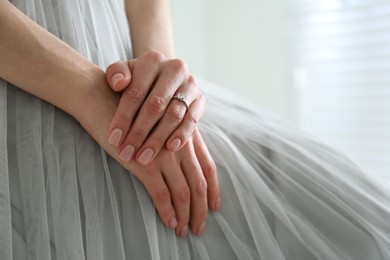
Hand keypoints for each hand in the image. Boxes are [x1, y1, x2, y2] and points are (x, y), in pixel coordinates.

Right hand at [79, 74, 219, 236]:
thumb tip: (176, 160)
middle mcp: (180, 145)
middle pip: (199, 182)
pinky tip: (169, 222)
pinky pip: (161, 193)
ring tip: (184, 230)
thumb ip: (169, 136)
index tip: (214, 205)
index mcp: (186, 135)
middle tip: (199, 226)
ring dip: (186, 214)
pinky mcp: (145, 164)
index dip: (213, 188)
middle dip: (202, 208)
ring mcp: (164, 155)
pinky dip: (167, 211)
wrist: (103, 98)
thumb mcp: (156, 121)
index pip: (207, 165)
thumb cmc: (128, 109)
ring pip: (184, 191)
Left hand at [105, 51, 204, 165]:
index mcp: (152, 60)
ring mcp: (190, 85)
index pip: (135, 92)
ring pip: (174, 115)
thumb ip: (115, 74)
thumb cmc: (137, 79)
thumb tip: (119, 84)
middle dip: (139, 133)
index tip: (114, 140)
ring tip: (144, 157)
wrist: (162, 78)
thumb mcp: (123, 72)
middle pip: (155, 105)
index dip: (123, 117)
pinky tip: (169, 148)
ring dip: (158, 139)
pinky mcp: (200, 100)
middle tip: (127, 153)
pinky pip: (192, 120)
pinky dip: (182, 135)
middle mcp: (175, 69)